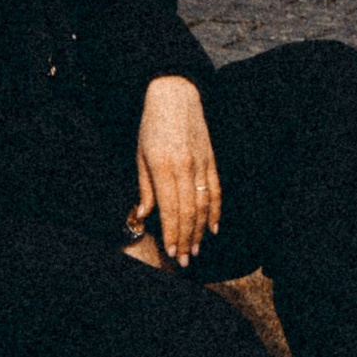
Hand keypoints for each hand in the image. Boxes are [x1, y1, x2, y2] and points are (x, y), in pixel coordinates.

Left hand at [131, 76, 220, 268]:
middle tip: (185, 260)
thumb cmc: (151, 125)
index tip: (172, 252)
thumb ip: (145, 187)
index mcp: (163, 167)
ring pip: (204, 205)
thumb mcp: (140, 155)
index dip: (172, 234)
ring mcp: (201, 164)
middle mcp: (185, 168)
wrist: (175, 95)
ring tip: (197, 249)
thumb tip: (143, 214)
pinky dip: (216, 210)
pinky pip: (215, 190)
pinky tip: (214, 227)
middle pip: (189, 212)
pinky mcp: (211, 159)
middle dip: (187, 239)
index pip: (171, 210)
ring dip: (201, 230)